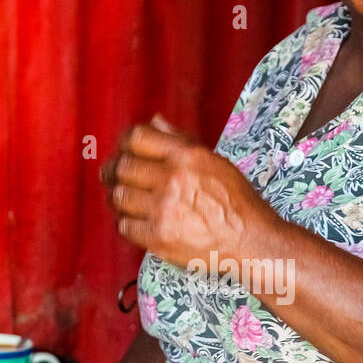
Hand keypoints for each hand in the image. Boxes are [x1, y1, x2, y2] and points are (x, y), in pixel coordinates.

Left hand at [101, 115, 275, 268]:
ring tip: (125, 201)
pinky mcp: (158, 237)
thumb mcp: (214, 162)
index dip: (123, 144)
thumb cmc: (236, 202)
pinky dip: (126, 224)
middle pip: (122, 167)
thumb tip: (154, 121)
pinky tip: (136, 222)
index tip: (122, 152)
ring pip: (119, 197)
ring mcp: (164, 209)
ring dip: (117, 198)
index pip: (136, 137)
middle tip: (112, 178)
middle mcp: (173, 178)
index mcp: (187, 156)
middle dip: (112, 172)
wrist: (251, 241)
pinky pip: (124, 226)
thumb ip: (180, 141)